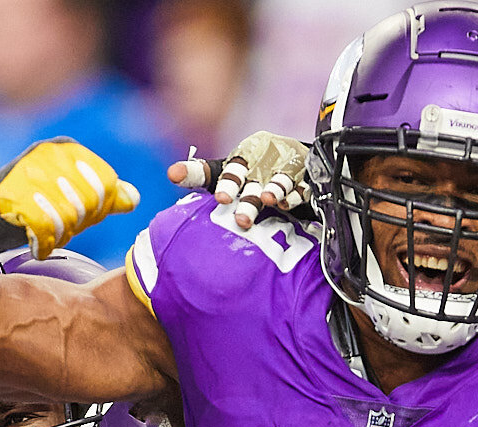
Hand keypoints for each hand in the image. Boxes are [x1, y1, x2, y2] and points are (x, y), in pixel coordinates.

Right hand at [0, 138, 141, 258]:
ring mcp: (28, 170)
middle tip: (60, 229)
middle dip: (78, 224)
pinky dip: (44, 245)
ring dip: (60, 236)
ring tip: (47, 235)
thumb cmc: (36, 205)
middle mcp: (48, 153)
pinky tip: (38, 247)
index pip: (105, 183)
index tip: (81, 218)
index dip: (99, 210)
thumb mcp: (74, 198)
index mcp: (68, 149)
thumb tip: (134, 199)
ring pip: (68, 215)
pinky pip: (45, 227)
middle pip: (88, 200)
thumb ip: (104, 198)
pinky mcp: (12, 194)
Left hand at [170, 131, 310, 229]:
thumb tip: (171, 173)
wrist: (292, 158)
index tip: (221, 199)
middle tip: (242, 220)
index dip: (227, 185)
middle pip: (255, 182)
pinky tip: (288, 202)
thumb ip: (199, 173)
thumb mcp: (225, 170)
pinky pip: (301, 185)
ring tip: (269, 201)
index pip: (232, 171)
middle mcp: (264, 160)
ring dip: (274, 190)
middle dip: (249, 201)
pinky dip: (295, 193)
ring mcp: (286, 167)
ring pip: (279, 181)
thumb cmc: (251, 168)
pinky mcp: (306, 177)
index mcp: (243, 156)